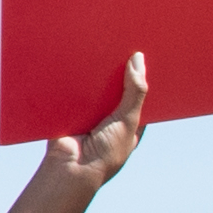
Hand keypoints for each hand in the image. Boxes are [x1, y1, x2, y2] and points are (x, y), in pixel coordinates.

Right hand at [38, 52, 151, 205]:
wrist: (69, 169)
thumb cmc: (105, 153)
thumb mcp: (128, 120)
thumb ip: (135, 91)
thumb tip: (138, 59)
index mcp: (129, 122)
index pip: (139, 94)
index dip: (142, 76)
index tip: (143, 53)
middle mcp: (110, 117)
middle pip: (116, 87)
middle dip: (117, 70)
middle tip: (122, 43)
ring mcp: (89, 113)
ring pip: (95, 86)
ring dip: (96, 73)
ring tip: (101, 43)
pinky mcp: (69, 110)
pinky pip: (74, 88)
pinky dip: (76, 78)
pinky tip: (80, 59)